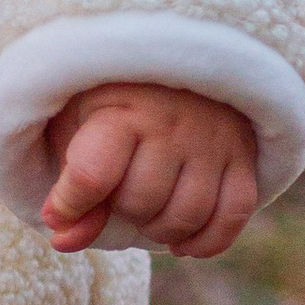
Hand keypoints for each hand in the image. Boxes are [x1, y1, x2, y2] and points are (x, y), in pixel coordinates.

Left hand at [41, 80, 259, 260]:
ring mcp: (215, 141)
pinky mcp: (245, 156)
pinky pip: (232, 217)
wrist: (171, 62)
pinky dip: (205, 241)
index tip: (59, 211)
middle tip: (118, 194)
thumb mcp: (74, 131)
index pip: (93, 176)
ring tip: (147, 212)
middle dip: (121, 211)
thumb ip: (69, 189)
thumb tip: (63, 241)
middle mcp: (174, 123)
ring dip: (159, 230)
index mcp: (122, 110)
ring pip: (187, 216)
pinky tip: (181, 242)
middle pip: (141, 203)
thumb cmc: (108, 104)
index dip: (70, 206)